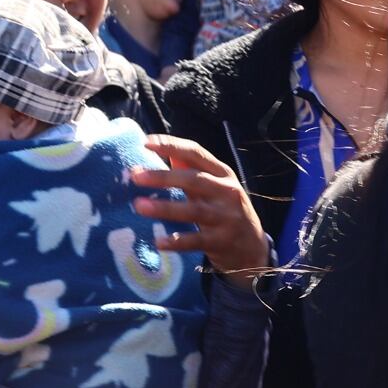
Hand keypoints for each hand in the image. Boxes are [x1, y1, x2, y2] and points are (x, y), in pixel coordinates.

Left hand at [131, 135, 268, 280]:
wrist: (252, 246)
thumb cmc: (226, 210)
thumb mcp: (216, 186)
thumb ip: (193, 170)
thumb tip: (166, 151)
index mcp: (223, 174)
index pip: (196, 153)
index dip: (171, 145)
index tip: (145, 142)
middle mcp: (227, 192)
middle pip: (194, 180)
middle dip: (164, 177)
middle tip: (134, 176)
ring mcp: (226, 217)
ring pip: (194, 210)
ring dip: (165, 208)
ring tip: (139, 205)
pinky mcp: (222, 241)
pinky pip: (196, 240)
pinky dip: (177, 241)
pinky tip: (158, 241)